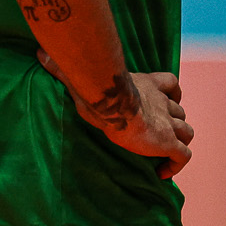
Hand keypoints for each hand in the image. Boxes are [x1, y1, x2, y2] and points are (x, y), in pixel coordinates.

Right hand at [37, 52, 193, 178]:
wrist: (114, 104)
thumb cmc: (97, 90)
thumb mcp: (80, 76)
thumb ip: (62, 67)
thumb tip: (38, 52)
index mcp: (147, 85)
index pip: (171, 84)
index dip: (172, 93)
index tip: (166, 101)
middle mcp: (162, 103)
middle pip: (179, 111)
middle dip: (172, 122)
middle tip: (157, 134)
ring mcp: (167, 124)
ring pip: (186, 132)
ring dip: (178, 142)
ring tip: (162, 154)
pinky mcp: (168, 143)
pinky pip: (183, 156)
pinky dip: (176, 165)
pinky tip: (163, 173)